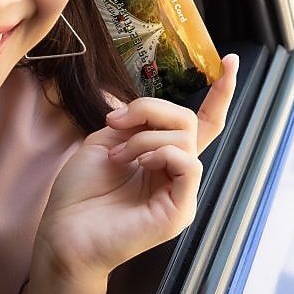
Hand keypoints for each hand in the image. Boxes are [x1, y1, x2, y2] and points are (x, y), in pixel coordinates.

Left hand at [33, 54, 239, 292]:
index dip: (220, 93)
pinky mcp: (180, 211)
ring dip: (145, 137)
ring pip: (185, 140)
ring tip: (117, 155)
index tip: (230, 61)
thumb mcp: (103, 140)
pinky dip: (162, 154)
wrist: (63, 233)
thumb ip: (130, 119)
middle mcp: (177, 173)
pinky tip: (138, 164)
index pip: (203, 122)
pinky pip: (189, 166)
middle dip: (152, 110)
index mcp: (163, 157)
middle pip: (189, 121)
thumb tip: (132, 97)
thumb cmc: (79, 194)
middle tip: (117, 121)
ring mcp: (181, 193)